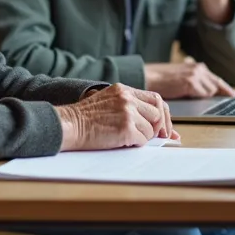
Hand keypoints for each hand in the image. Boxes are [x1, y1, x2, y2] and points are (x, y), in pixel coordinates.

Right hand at [55, 83, 178, 151]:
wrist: (69, 125)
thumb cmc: (85, 118)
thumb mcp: (108, 101)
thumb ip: (129, 106)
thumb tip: (153, 122)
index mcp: (124, 90)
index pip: (155, 99)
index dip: (163, 114)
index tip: (164, 126)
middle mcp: (128, 99)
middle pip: (158, 113)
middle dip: (159, 127)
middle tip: (155, 137)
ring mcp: (127, 113)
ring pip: (151, 129)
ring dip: (144, 137)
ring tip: (128, 138)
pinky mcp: (126, 128)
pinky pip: (142, 140)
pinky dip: (136, 144)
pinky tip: (122, 142)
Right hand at [144, 61, 234, 99]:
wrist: (151, 77)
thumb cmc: (164, 78)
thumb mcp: (181, 73)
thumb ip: (193, 76)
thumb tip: (205, 82)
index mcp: (197, 66)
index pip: (215, 78)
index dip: (224, 87)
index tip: (232, 93)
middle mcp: (198, 69)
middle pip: (216, 85)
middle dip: (221, 92)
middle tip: (229, 97)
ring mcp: (195, 75)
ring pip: (210, 91)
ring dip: (204, 96)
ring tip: (191, 94)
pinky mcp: (191, 83)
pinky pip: (202, 94)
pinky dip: (197, 97)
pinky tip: (187, 93)